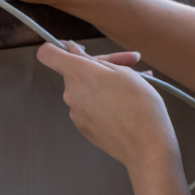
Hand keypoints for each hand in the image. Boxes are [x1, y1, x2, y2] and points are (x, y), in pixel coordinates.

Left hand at [37, 42, 178, 169]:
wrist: (147, 147)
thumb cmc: (139, 106)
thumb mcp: (123, 72)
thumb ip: (94, 60)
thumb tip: (75, 52)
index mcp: (78, 74)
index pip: (47, 54)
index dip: (57, 47)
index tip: (75, 48)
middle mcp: (71, 94)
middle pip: (76, 71)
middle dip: (101, 65)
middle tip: (132, 63)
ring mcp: (76, 113)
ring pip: (87, 89)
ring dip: (107, 84)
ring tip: (137, 86)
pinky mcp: (84, 128)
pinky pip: (91, 107)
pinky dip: (106, 101)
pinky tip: (128, 104)